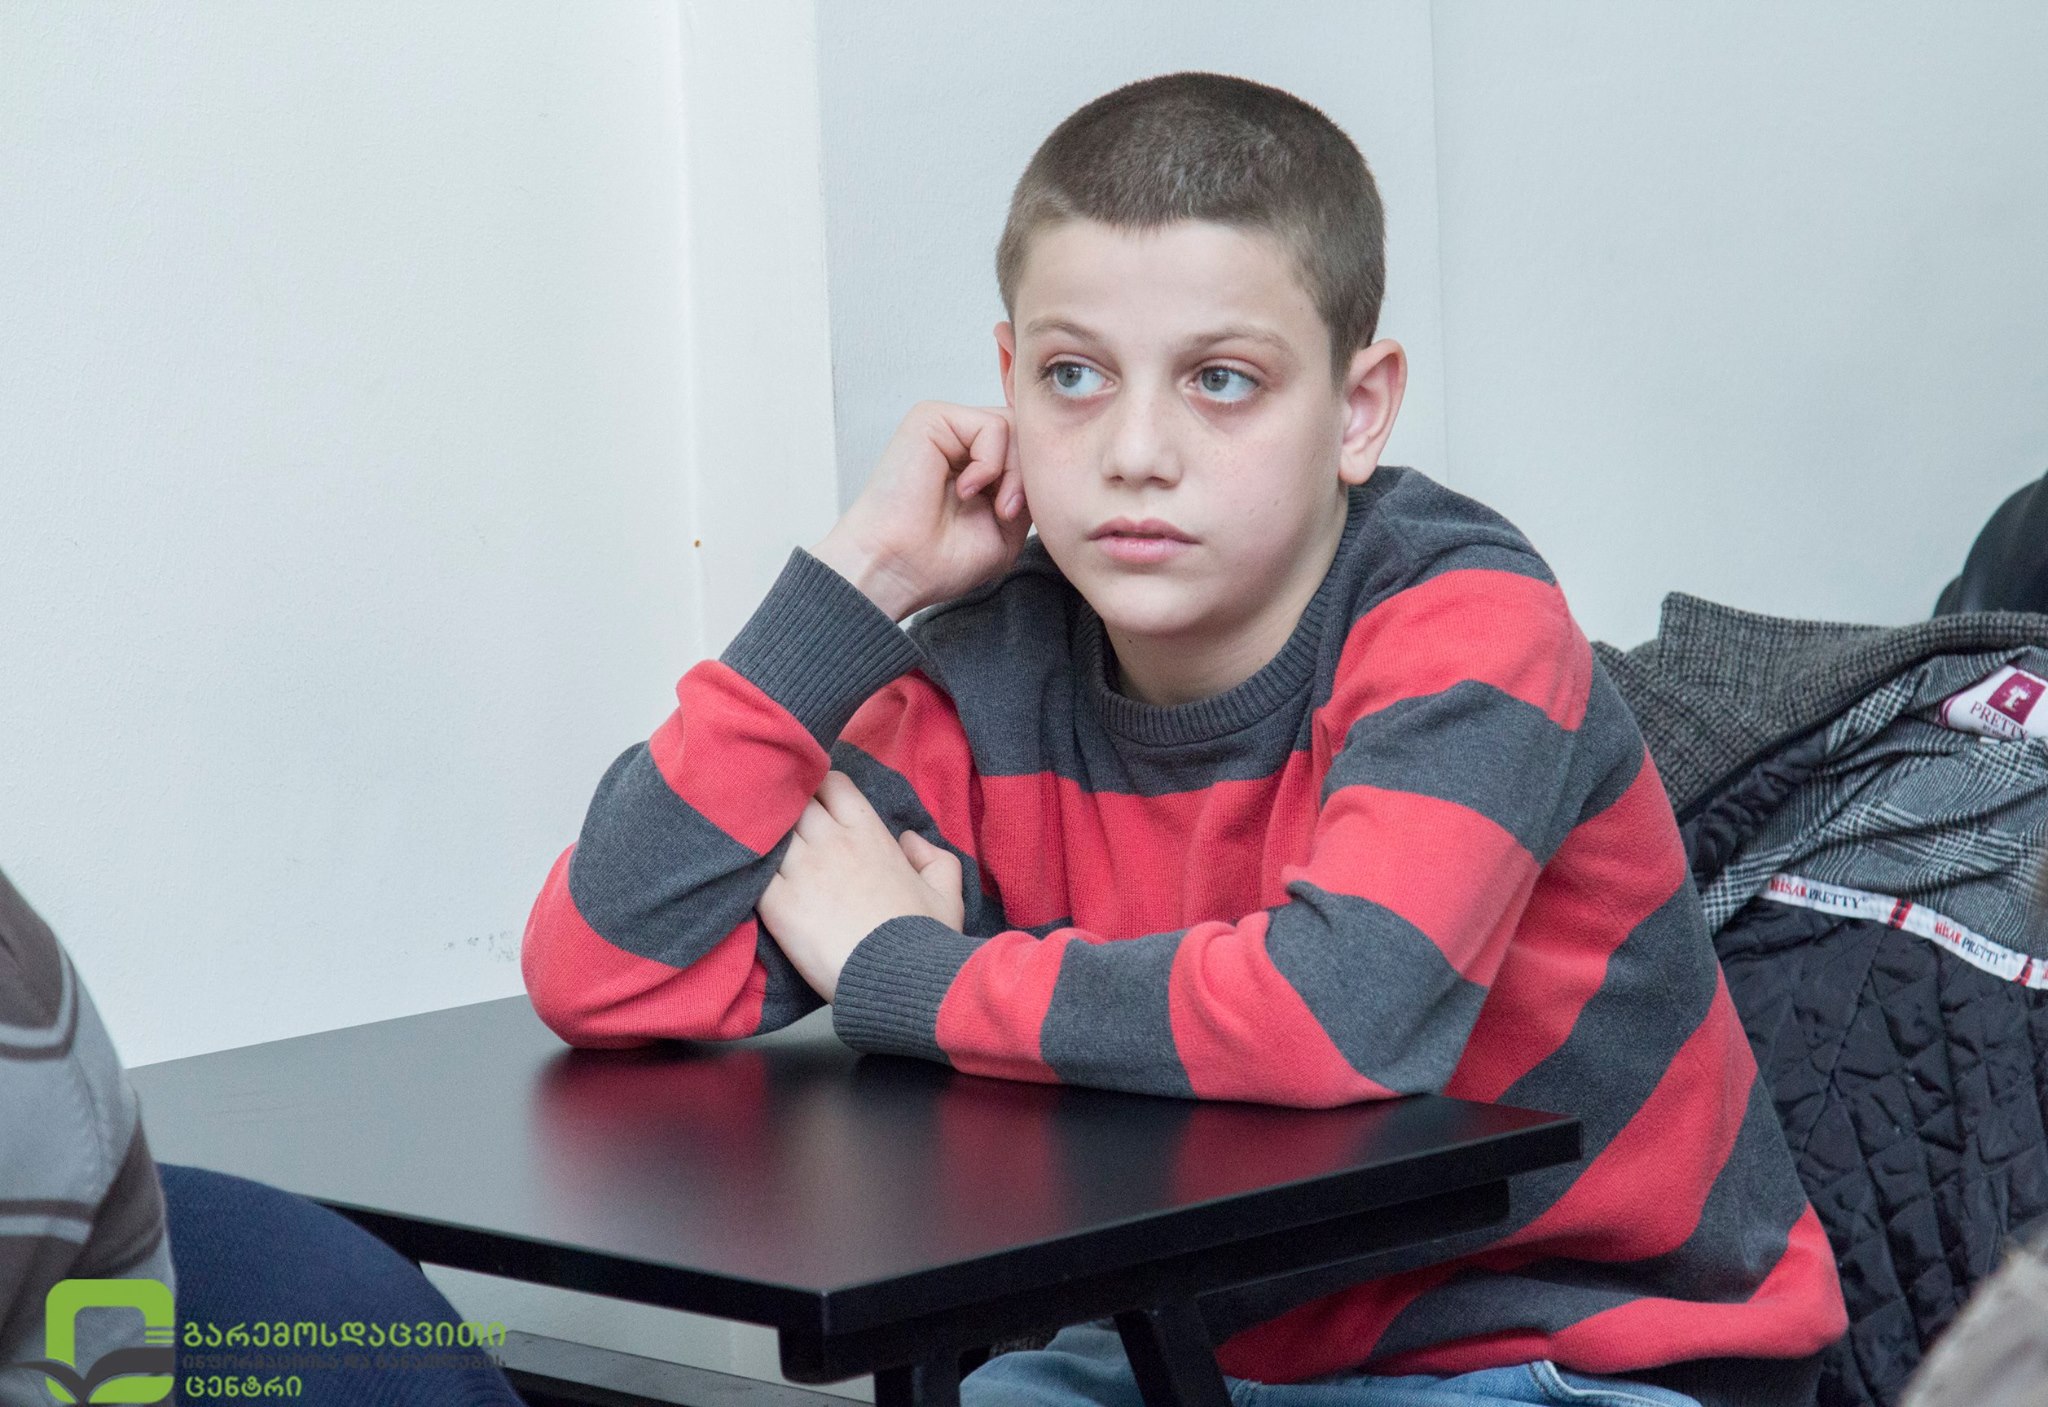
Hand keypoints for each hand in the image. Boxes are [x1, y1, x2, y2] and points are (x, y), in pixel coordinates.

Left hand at [757, 771, 966, 1001]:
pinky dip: (750, 866)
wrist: (895, 980)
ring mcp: (802, 869)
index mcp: (869, 833)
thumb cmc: (924, 939)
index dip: (820, 787)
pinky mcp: (777, 902)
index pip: (832, 784)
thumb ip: (934, 858)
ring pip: (771, 829)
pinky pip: (753, 868)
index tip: (817, 801)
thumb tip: (910, 841)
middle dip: (789, 806)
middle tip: (786, 824)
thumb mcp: (947, 894)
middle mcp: (832, 842)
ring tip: (762, 847)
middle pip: (795, 800)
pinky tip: (750, 875)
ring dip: (766, 835)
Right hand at [810, 402, 1033, 620]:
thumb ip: (1029, 488)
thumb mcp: (1009, 528)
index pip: (1030, 450)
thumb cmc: (940, 560)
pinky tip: (966, 490)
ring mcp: (948, 429)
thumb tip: (1045, 455)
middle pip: (1027, 435)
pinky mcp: (932, 418)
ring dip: (1015, 473)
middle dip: (1029, 476)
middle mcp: (962, 443)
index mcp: (978, 466)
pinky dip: (991, 463)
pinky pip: (993, 425)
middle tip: (1008, 513)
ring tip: (992, 507)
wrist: (898, 568)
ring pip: (1015, 427)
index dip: (1038, 480)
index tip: (1017, 517)